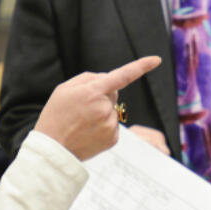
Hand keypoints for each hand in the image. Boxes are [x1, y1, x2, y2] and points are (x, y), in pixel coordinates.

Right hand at [34, 56, 160, 159]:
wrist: (53, 149)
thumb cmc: (56, 115)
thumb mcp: (65, 89)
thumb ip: (89, 78)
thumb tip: (109, 78)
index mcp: (93, 91)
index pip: (123, 75)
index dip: (142, 66)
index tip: (157, 60)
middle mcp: (105, 107)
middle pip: (113, 94)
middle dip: (101, 96)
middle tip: (81, 109)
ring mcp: (110, 124)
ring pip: (112, 110)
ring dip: (101, 113)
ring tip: (82, 123)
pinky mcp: (113, 138)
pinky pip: (113, 125)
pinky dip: (103, 126)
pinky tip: (88, 132)